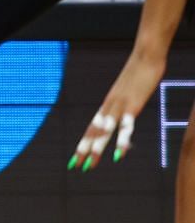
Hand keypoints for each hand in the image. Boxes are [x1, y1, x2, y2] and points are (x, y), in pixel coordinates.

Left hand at [71, 47, 164, 168]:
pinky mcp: (133, 105)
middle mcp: (109, 106)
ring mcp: (120, 106)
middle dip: (85, 150)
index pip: (92, 127)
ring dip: (98, 148)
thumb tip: (123, 115)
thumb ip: (124, 104)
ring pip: (105, 130)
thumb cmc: (139, 73)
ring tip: (91, 164)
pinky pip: (126, 125)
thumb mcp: (129, 91)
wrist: (145, 56)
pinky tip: (118, 153)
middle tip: (76, 166)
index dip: (84, 143)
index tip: (76, 158)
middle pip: (94, 131)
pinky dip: (122, 140)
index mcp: (107, 104)